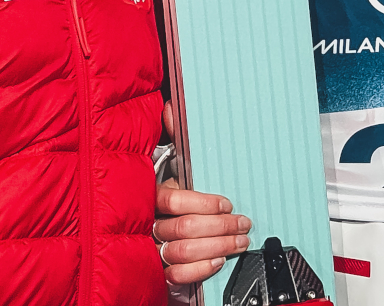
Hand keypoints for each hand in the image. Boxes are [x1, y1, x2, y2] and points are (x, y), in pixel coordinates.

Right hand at [155, 102, 251, 285]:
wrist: (139, 227)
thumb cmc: (166, 190)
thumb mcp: (171, 163)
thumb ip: (174, 136)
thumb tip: (170, 107)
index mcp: (152, 195)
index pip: (174, 200)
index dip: (205, 203)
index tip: (227, 203)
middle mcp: (150, 222)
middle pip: (186, 228)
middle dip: (221, 227)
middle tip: (244, 223)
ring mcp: (153, 248)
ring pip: (183, 251)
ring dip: (219, 246)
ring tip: (240, 240)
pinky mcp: (159, 270)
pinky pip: (177, 275)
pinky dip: (200, 269)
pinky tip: (218, 260)